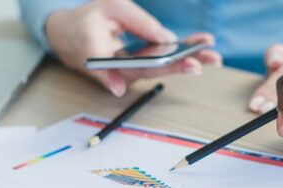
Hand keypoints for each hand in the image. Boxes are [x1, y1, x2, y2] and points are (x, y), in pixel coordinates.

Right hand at [45, 0, 221, 96]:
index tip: (128, 85)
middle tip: (198, 63)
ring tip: (214, 56)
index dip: (124, 74)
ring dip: (188, 62)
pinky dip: (184, 55)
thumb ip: (139, 21)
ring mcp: (129, 71)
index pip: (117, 67)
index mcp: (99, 56)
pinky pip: (163, 62)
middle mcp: (116, 70)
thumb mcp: (111, 7)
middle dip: (176, 67)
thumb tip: (168, 39)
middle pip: (148, 71)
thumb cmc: (88, 20)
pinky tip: (203, 48)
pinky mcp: (139, 66)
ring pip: (160, 69)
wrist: (68, 35)